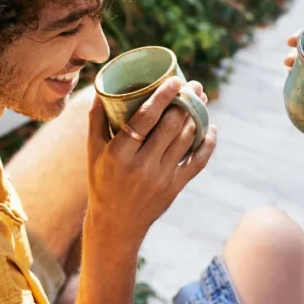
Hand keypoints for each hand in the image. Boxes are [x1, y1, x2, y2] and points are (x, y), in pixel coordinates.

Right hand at [85, 77, 217, 246]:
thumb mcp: (92, 152)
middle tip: (193, 85)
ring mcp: (162, 178)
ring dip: (197, 116)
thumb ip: (96, 120)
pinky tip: (211, 128)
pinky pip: (198, 161)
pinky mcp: (175, 187)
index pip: (146, 118)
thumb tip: (101, 89)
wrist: (115, 223)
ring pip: (186, 139)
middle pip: (171, 125)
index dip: (163, 96)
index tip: (175, 80)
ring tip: (200, 100)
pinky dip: (208, 143)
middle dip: (186, 101)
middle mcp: (142, 165)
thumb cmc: (101, 182)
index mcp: (119, 153)